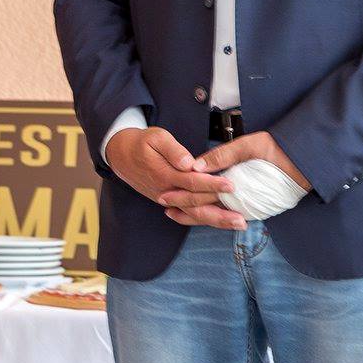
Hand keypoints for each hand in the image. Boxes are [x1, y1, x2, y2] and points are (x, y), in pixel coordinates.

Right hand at [108, 126, 243, 227]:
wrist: (120, 156)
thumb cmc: (141, 143)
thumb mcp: (155, 137)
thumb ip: (173, 150)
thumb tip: (188, 162)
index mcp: (165, 175)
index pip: (192, 182)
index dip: (212, 184)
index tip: (231, 185)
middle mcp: (166, 192)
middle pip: (196, 206)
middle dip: (220, 213)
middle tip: (241, 218)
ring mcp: (167, 199)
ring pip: (193, 214)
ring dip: (216, 221)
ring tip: (238, 224)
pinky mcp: (169, 201)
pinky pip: (188, 214)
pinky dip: (205, 219)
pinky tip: (221, 222)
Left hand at [168, 130, 311, 222]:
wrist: (312, 162)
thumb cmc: (283, 150)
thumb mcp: (252, 146)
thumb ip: (223, 155)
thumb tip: (196, 164)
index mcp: (238, 189)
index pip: (203, 196)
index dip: (182, 195)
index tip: (164, 194)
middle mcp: (242, 203)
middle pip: (206, 209)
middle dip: (183, 208)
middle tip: (163, 204)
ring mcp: (250, 208)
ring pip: (217, 215)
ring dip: (195, 214)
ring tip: (176, 213)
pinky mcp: (256, 207)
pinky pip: (229, 213)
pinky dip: (212, 213)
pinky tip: (202, 211)